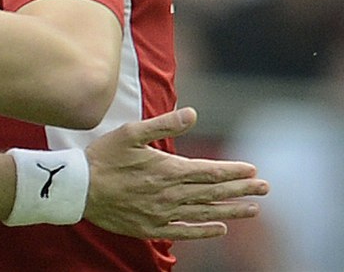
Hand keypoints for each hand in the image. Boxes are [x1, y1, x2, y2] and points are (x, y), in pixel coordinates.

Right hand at [84, 107, 268, 239]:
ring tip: (252, 209)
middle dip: (241, 189)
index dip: (233, 171)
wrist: (78, 189)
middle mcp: (170, 194)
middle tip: (265, 189)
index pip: (210, 171)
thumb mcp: (131, 132)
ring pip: (205, 212)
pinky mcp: (151, 227)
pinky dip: (206, 231)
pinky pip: (186, 231)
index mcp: (168, 170)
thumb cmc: (103, 157)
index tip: (254, 171)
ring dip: (231, 210)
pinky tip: (221, 229)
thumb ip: (164, 124)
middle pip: (213, 192)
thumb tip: (193, 113)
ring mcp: (162, 213)